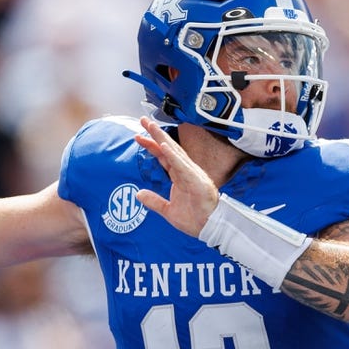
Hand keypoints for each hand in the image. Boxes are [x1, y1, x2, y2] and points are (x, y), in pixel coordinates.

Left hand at [133, 117, 218, 236]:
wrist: (210, 229)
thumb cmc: (194, 220)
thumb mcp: (169, 211)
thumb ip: (154, 201)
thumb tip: (138, 194)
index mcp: (180, 177)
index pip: (163, 157)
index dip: (151, 145)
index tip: (138, 136)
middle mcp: (186, 172)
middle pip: (168, 149)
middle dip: (155, 134)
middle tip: (143, 119)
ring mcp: (192, 175)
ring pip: (176, 153)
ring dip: (163, 139)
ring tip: (151, 127)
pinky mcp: (197, 181)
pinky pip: (183, 166)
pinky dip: (174, 156)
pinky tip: (164, 146)